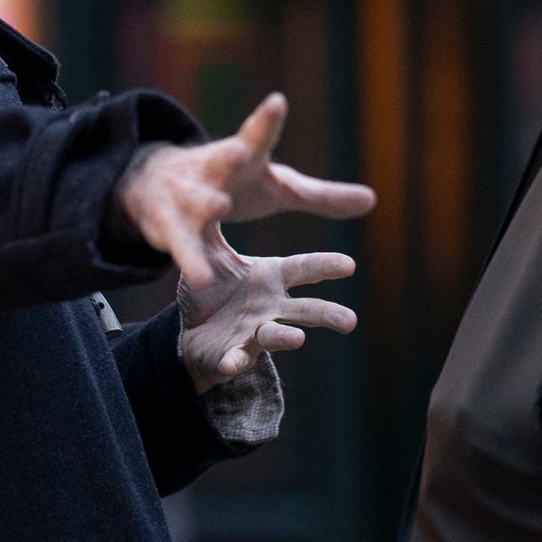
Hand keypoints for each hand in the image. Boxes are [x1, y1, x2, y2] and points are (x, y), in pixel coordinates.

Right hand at [116, 94, 378, 287]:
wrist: (158, 185)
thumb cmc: (233, 183)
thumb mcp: (277, 189)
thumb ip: (321, 197)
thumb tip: (373, 200)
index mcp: (242, 156)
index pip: (257, 136)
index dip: (267, 121)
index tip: (276, 102)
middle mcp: (212, 170)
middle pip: (221, 159)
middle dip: (230, 155)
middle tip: (240, 151)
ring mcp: (186, 196)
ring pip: (195, 202)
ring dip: (204, 205)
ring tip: (218, 208)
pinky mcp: (168, 227)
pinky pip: (180, 247)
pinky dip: (192, 261)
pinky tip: (203, 279)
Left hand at [177, 232, 360, 386]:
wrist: (192, 326)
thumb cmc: (214, 283)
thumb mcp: (212, 249)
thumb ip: (217, 219)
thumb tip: (226, 178)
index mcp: (272, 278)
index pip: (304, 270)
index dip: (325, 267)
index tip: (349, 265)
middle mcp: (271, 306)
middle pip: (304, 309)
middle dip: (326, 314)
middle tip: (350, 320)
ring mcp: (253, 332)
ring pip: (275, 335)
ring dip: (285, 337)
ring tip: (298, 338)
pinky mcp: (230, 353)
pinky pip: (233, 358)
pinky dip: (233, 361)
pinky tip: (229, 363)